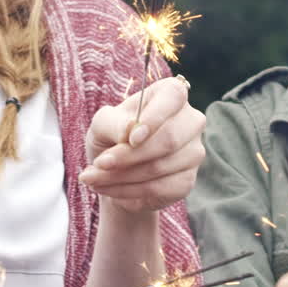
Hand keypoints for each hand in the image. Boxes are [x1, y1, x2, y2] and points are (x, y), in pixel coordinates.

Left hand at [80, 76, 205, 212]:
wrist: (115, 172)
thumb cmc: (111, 137)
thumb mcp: (102, 124)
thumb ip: (113, 122)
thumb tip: (130, 129)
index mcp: (171, 95)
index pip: (174, 96)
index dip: (154, 117)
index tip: (131, 138)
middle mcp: (190, 121)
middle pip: (169, 139)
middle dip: (128, 156)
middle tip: (99, 164)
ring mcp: (193, 152)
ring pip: (160, 167)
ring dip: (121, 176)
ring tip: (93, 178)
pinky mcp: (187, 181)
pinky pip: (160, 188)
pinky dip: (128, 191)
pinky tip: (109, 190)